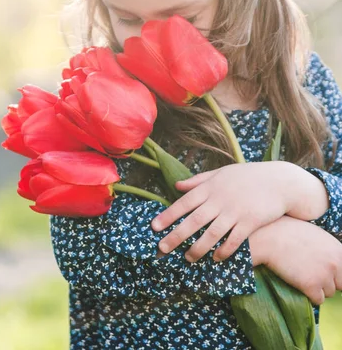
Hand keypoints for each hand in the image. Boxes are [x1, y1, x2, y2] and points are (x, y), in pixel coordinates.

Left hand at [151, 161, 301, 261]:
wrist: (278, 181)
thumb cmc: (247, 177)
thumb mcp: (221, 173)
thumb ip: (198, 181)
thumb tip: (176, 185)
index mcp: (211, 187)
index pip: (184, 202)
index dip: (168, 215)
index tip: (154, 227)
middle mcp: (220, 199)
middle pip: (194, 221)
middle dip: (176, 235)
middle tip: (162, 248)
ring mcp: (235, 211)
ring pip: (211, 234)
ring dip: (198, 248)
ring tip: (187, 258)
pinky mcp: (250, 222)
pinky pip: (233, 241)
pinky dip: (223, 251)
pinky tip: (215, 259)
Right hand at [249, 215, 341, 304]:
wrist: (270, 237)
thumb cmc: (289, 232)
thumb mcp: (316, 235)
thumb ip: (329, 250)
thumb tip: (333, 263)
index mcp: (338, 249)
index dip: (335, 273)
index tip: (325, 272)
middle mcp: (335, 263)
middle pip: (341, 284)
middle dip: (329, 282)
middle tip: (313, 274)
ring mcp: (324, 275)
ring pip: (329, 293)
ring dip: (318, 288)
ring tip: (302, 274)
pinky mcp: (311, 285)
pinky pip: (318, 300)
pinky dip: (309, 295)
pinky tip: (298, 282)